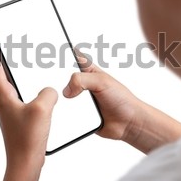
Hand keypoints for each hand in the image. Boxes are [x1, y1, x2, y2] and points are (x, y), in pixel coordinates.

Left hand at [0, 40, 56, 180]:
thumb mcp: (42, 108)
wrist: (24, 164)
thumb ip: (47, 92)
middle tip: (9, 48)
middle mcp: (2, 103)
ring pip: (12, 88)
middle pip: (0, 76)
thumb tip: (49, 90)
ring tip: (26, 68)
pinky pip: (22, 100)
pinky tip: (41, 96)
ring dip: (18, 77)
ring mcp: (9, 112)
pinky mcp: (18, 119)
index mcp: (3, 96)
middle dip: (4, 60)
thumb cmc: (27, 140)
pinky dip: (28, 92)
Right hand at [63, 55, 180, 152]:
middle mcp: (82, 84)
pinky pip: (65, 113)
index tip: (53, 58)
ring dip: (65, 101)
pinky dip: (66, 114)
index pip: (71, 58)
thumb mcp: (102, 82)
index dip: (62, 57)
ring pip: (61, 97)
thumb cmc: (122, 99)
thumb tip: (66, 90)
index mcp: (88, 70)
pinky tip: (74, 115)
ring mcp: (78, 99)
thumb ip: (81, 80)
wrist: (127, 123)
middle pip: (62, 79)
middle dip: (60, 82)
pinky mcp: (76, 114)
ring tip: (76, 103)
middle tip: (67, 87)